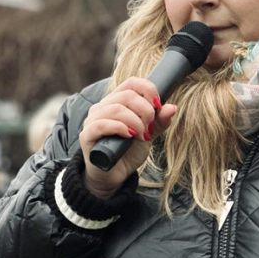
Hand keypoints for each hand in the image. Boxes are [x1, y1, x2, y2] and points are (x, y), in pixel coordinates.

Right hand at [79, 77, 176, 198]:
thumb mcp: (149, 133)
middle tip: (150, 128)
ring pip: (116, 109)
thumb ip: (159, 120)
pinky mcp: (87, 136)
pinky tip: (129, 136)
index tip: (158, 106)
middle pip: (127, 95)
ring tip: (142, 136)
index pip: (132, 82)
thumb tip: (172, 107)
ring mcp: (92, 120)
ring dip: (135, 122)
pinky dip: (119, 128)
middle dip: (145, 111)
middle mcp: (102, 106)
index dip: (148, 90)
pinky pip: (101, 124)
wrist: (115, 174)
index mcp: (116, 101)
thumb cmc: (129, 150)